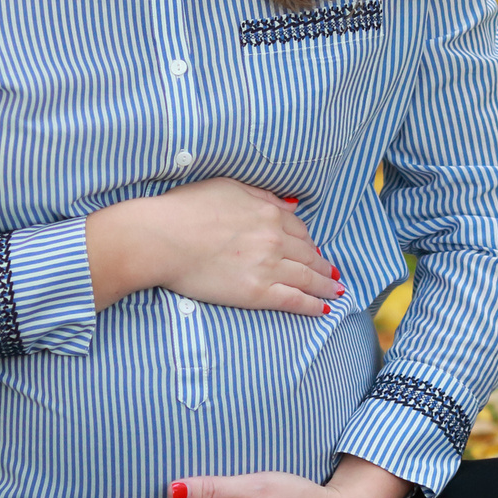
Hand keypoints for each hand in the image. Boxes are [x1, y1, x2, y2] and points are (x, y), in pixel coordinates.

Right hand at [85, 178, 343, 314]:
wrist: (162, 238)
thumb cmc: (185, 210)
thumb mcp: (227, 188)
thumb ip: (262, 197)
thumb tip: (290, 205)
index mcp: (267, 213)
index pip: (298, 229)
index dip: (308, 241)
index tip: (313, 249)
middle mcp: (274, 239)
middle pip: (307, 253)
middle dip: (322, 265)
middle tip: (332, 274)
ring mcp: (268, 266)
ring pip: (307, 277)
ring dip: (325, 285)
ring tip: (335, 292)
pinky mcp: (258, 293)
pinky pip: (294, 300)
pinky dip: (312, 305)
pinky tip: (323, 309)